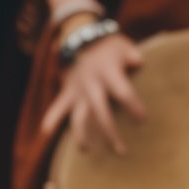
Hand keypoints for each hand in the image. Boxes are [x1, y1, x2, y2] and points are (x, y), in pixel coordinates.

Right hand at [41, 31, 146, 154]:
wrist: (80, 38)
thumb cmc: (107, 45)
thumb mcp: (123, 46)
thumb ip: (133, 55)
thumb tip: (139, 62)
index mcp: (108, 73)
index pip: (122, 92)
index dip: (133, 105)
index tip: (142, 119)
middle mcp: (92, 85)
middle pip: (101, 112)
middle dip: (110, 132)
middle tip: (121, 151)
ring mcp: (77, 90)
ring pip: (78, 116)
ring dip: (81, 134)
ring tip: (85, 150)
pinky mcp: (67, 92)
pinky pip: (57, 107)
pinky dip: (51, 119)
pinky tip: (46, 133)